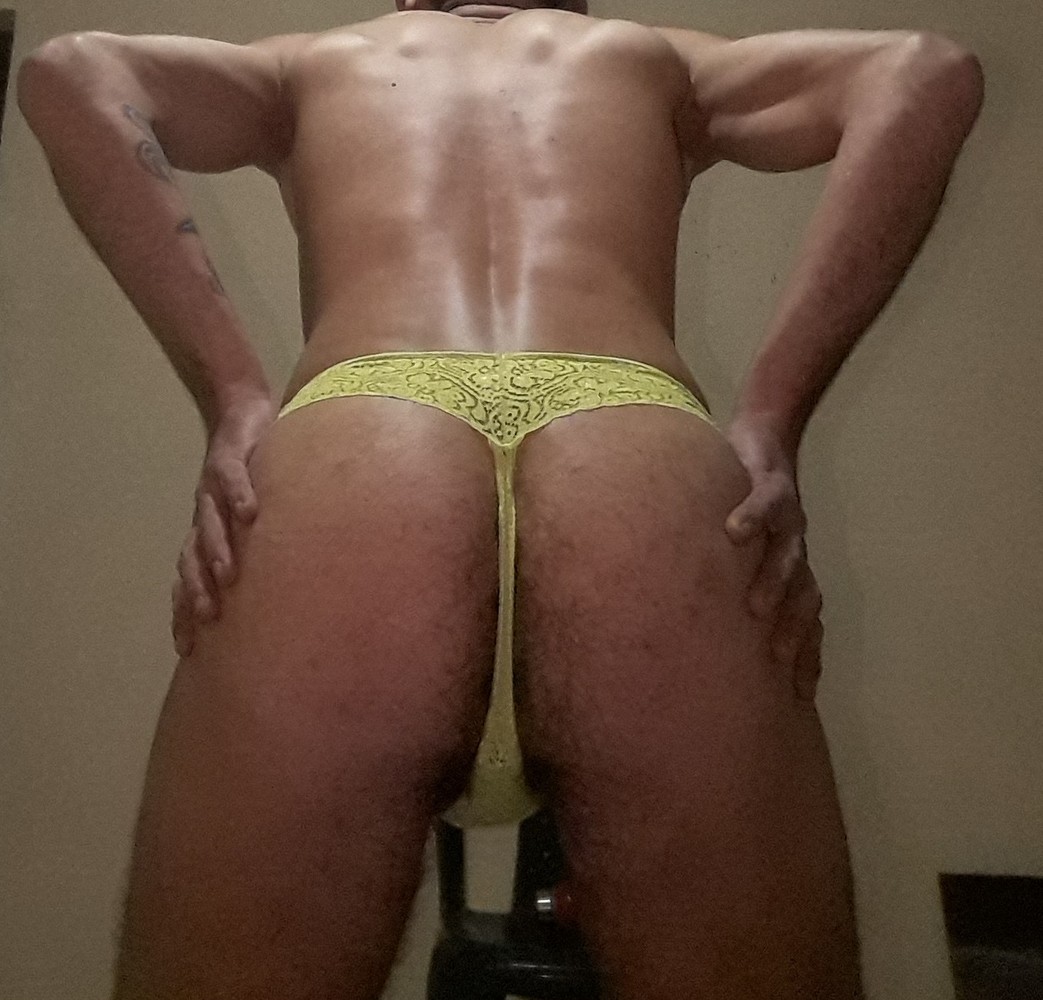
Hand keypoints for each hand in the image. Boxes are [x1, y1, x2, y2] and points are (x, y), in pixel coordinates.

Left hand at [171, 393, 276, 657]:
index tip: (188, 649)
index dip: (183, 611)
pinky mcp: (230, 456)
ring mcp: (212, 486)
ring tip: (227, 575)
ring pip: (208, 522)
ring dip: (216, 549)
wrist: (243, 411)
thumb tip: (289, 590)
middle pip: (191, 557)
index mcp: (207, 531)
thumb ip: (262, 546)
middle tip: (208, 619)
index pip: (188, 577)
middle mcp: (204, 513)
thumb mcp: (256, 513)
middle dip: (197, 589)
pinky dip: (239, 495)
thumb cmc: (256, 469)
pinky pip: (230, 477)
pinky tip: (250, 513)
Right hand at [724, 414, 823, 701]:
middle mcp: (794, 550)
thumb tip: (696, 629)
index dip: (806, 657)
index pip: (805, 621)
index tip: (797, 697)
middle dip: (794, 631)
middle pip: (806, 597)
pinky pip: (764, 503)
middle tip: (776, 664)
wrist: (763, 438)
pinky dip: (751, 517)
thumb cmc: (743, 503)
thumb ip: (728, 585)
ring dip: (776, 581)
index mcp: (791, 571)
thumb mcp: (739, 550)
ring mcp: (787, 518)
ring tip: (756, 607)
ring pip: (790, 555)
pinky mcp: (770, 483)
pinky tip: (734, 532)